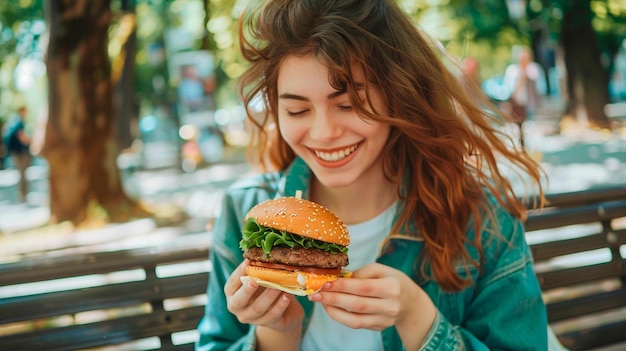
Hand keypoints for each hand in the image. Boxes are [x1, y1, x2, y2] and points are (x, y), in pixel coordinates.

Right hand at [224, 260, 303, 332]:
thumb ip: (258, 270)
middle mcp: (238, 308)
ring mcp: (252, 318)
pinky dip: (281, 305)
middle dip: (247, 290)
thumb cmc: (266, 288)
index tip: (247, 262)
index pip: (232, 284)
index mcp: (232, 294)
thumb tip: (260, 255)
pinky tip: (287, 295)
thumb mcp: (260, 278)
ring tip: (278, 286)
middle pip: (239, 301)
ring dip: (268, 296)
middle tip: (254, 281)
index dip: (239, 273)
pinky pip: (273, 315)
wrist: (283, 310)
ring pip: (258, 308)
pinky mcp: (268, 324)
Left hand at [308, 263, 436, 347]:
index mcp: (392, 287)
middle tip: (315, 293)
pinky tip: (330, 308)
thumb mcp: (381, 270)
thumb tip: (337, 279)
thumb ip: (360, 273)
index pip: (363, 287)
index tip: (324, 282)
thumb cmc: (393, 281)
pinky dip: (341, 317)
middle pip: (357, 305)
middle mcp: (390, 306)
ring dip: (333, 310)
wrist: (411, 303)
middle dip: (333, 299)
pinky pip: (356, 324)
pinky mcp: (378, 328)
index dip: (342, 286)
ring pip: (355, 319)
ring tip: (320, 301)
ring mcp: (385, 320)